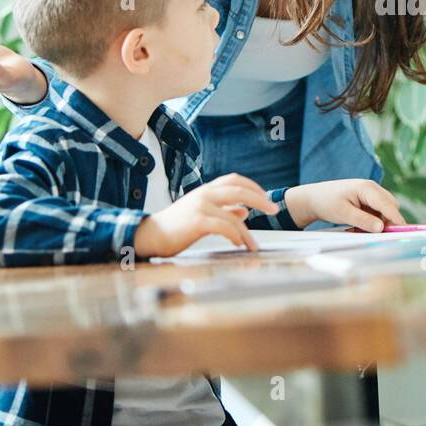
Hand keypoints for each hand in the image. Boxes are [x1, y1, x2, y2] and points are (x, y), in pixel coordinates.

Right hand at [133, 173, 278, 256]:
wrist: (151, 235)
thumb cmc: (176, 226)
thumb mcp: (201, 213)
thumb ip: (223, 210)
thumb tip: (244, 212)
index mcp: (206, 190)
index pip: (235, 180)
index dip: (253, 187)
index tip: (266, 198)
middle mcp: (204, 194)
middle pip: (239, 190)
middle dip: (260, 200)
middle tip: (275, 210)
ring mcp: (200, 206)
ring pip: (234, 215)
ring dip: (247, 232)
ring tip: (253, 245)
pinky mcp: (197, 221)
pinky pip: (224, 227)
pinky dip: (235, 235)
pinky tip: (238, 244)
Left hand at [283, 180, 403, 231]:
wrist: (313, 198)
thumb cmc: (326, 203)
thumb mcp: (344, 214)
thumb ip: (364, 220)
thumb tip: (381, 228)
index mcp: (367, 188)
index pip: (388, 205)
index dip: (397, 219)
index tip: (403, 233)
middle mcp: (372, 188)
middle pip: (390, 207)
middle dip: (388, 222)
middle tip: (379, 237)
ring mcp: (370, 194)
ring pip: (384, 211)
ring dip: (378, 223)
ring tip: (359, 231)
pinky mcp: (367, 200)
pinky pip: (376, 213)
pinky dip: (372, 222)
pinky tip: (357, 228)